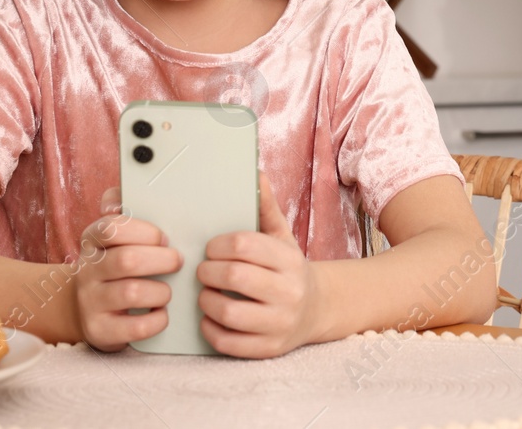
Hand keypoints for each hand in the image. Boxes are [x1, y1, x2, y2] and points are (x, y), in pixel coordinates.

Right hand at [72, 187, 183, 350]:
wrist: (85, 308)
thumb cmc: (113, 265)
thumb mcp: (113, 236)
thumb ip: (122, 208)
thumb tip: (121, 192)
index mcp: (92, 240)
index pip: (113, 227)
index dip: (146, 231)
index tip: (164, 238)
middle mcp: (87, 270)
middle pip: (127, 260)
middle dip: (162, 260)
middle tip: (177, 262)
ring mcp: (90, 301)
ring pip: (131, 292)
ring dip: (160, 291)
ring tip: (167, 291)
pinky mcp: (100, 330)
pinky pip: (135, 327)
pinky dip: (156, 320)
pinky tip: (160, 313)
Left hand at [196, 172, 320, 358]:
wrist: (317, 309)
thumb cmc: (288, 269)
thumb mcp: (282, 236)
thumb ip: (265, 207)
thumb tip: (256, 173)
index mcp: (290, 259)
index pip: (244, 245)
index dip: (218, 245)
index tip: (211, 248)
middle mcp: (289, 291)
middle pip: (234, 276)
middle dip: (208, 271)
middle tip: (203, 270)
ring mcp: (280, 323)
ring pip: (228, 312)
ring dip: (206, 301)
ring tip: (206, 293)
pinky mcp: (269, 349)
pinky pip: (228, 342)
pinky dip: (211, 329)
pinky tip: (211, 317)